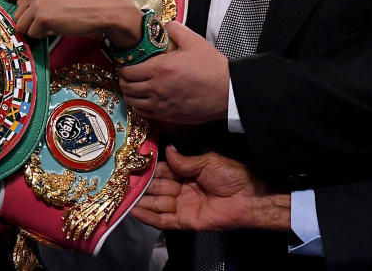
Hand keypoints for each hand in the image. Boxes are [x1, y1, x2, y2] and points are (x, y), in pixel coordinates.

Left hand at [14, 0, 143, 41]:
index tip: (45, 16)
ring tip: (55, 25)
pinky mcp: (43, 18)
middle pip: (19, 14)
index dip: (32, 13)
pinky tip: (58, 28)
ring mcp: (38, 3)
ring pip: (23, 25)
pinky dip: (43, 36)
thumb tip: (25, 14)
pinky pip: (32, 34)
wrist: (104, 8)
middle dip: (31, 22)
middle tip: (50, 23)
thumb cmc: (86, 2)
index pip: (21, 2)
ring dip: (36, 30)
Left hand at [118, 22, 228, 123]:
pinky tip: (144, 99)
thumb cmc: (212, 68)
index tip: (127, 63)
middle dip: (124, 80)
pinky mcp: (168, 116)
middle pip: (126, 87)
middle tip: (128, 74)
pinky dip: (139, 106)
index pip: (128, 71)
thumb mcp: (194, 41)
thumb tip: (163, 25)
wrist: (228, 92)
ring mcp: (161, 104)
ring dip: (130, 93)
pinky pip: (144, 113)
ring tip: (134, 86)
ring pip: (132, 102)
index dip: (123, 67)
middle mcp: (156, 88)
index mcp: (159, 69)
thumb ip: (175, 30)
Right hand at [131, 146, 289, 230]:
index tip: (131, 165)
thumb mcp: (207, 162)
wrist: (251, 198)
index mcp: (188, 174)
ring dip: (140, 201)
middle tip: (120, 181)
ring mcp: (183, 206)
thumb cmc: (233, 176)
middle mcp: (182, 190)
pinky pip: (164, 220)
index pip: (163, 171)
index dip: (148, 169)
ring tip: (120, 195)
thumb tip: (167, 149)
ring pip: (156, 204)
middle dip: (140, 185)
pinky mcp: (186, 221)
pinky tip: (134, 211)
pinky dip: (148, 217)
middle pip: (156, 188)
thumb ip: (184, 161)